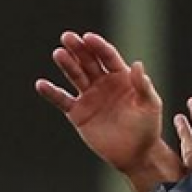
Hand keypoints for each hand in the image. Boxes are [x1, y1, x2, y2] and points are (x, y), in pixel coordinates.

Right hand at [35, 31, 169, 174]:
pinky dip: (51, 92)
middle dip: (78, 49)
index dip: (98, 46)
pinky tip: (41, 84)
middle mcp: (103, 83)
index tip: (89, 37)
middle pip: (88, 61)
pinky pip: (62, 100)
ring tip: (59, 53)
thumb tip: (138, 64)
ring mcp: (89, 96)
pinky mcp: (78, 113)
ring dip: (66, 64)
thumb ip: (143, 86)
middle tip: (68, 37)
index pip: (108, 56)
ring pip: (75, 75)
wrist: (136, 154)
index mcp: (121, 77)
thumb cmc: (147, 127)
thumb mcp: (150, 105)